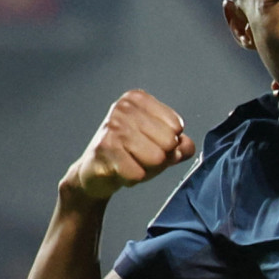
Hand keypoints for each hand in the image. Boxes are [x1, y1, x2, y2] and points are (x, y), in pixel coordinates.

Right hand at [64, 90, 196, 200]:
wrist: (92, 172)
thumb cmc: (126, 154)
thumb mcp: (157, 144)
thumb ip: (180, 144)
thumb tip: (186, 146)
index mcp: (138, 99)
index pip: (176, 126)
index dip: (169, 143)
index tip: (150, 143)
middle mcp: (123, 108)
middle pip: (168, 143)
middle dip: (160, 158)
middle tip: (139, 156)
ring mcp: (113, 127)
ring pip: (156, 158)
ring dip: (147, 169)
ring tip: (130, 162)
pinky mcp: (104, 148)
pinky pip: (138, 173)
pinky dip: (133, 178)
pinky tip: (120, 171)